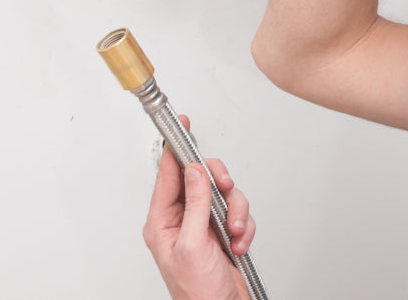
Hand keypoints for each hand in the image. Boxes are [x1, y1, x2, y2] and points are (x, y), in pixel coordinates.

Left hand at [143, 116, 254, 299]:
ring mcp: (204, 224)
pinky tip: (240, 243)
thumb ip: (195, 204)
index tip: (181, 125)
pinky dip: (245, 226)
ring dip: (236, 212)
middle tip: (226, 190)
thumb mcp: (193, 245)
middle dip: (220, 185)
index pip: (169, 174)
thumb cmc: (197, 292)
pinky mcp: (223, 231)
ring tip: (235, 232)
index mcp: (163, 221)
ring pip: (225, 194)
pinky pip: (239, 212)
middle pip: (203, 178)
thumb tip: (195, 171)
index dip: (175, 148)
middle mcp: (182, 219)